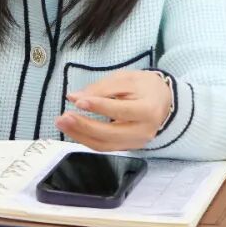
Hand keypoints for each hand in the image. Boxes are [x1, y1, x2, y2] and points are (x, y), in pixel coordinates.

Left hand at [55, 70, 171, 151]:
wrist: (163, 101)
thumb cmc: (144, 86)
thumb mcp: (126, 79)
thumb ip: (101, 88)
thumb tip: (73, 97)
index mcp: (149, 110)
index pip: (121, 111)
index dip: (99, 107)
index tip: (78, 101)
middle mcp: (144, 132)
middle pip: (111, 134)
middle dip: (84, 126)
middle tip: (63, 116)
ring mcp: (136, 143)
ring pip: (104, 145)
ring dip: (80, 135)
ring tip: (61, 123)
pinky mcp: (127, 147)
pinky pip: (104, 147)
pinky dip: (86, 139)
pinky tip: (72, 129)